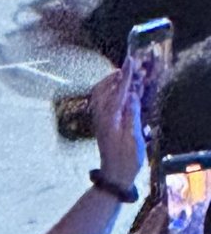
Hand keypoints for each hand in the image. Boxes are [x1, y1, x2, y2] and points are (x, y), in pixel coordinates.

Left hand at [92, 58, 145, 189]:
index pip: (119, 89)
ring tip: (123, 75)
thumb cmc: (127, 158)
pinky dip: (108, 89)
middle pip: (108, 86)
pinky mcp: (99, 120)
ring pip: (102, 90)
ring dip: (112, 81)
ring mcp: (98, 115)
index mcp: (111, 115)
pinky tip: (114, 90)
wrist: (113, 173)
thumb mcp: (134, 138)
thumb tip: (132, 94)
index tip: (130, 60)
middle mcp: (101, 112)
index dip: (126, 74)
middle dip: (119, 75)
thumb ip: (132, 115)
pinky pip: (100, 97)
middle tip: (130, 66)